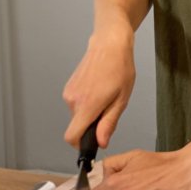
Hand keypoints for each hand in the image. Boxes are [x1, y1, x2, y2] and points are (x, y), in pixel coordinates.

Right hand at [63, 25, 135, 149]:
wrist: (109, 43)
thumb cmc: (119, 68)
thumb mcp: (121, 99)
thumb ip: (109, 123)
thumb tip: (101, 143)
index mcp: (87, 105)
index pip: (72, 137)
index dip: (80, 145)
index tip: (91, 142)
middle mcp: (73, 100)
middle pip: (77, 126)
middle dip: (91, 124)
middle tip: (109, 107)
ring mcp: (69, 92)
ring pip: (77, 114)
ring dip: (90, 111)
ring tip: (105, 93)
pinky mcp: (69, 86)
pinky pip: (76, 103)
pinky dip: (86, 102)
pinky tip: (98, 88)